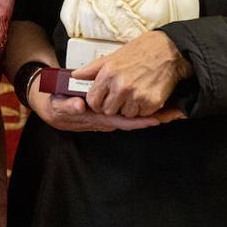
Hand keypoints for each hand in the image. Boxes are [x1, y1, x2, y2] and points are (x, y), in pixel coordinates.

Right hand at [27, 84, 181, 132]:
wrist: (49, 106)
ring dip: (153, 113)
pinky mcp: (109, 110)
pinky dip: (144, 109)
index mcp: (96, 118)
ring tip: (174, 110)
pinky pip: (128, 111)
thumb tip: (80, 107)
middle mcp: (106, 120)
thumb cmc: (54, 104)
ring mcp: (108, 116)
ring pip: (134, 116)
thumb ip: (67, 106)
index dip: (141, 120)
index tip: (159, 119)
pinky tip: (158, 105)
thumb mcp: (56, 105)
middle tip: (176, 113)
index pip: (123, 121)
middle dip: (155, 118)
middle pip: (134, 121)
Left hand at [71, 30, 193, 117]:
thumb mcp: (113, 56)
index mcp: (108, 74)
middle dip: (113, 105)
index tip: (102, 99)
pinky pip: (141, 114)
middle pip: (108, 110)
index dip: (97, 102)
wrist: (169, 50)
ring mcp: (137, 95)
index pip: (93, 101)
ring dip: (129, 107)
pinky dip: (143, 108)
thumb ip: (92, 68)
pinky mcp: (152, 102)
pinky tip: (145, 94)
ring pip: (125, 114)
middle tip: (121, 95)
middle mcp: (121, 86)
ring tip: (135, 92)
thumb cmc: (142, 51)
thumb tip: (76, 75)